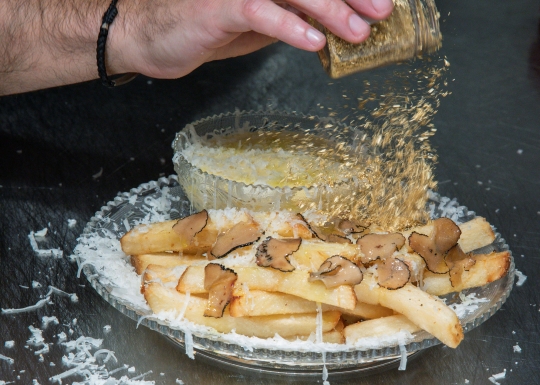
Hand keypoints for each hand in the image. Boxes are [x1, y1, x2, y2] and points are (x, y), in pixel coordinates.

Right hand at [110, 0, 393, 78]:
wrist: (152, 35)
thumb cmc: (208, 27)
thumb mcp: (260, 21)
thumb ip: (293, 16)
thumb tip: (334, 23)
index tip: (380, 2)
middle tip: (382, 12)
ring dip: (329, 11)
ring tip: (357, 32)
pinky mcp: (218, 5)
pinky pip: (259, 12)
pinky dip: (289, 27)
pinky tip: (314, 43)